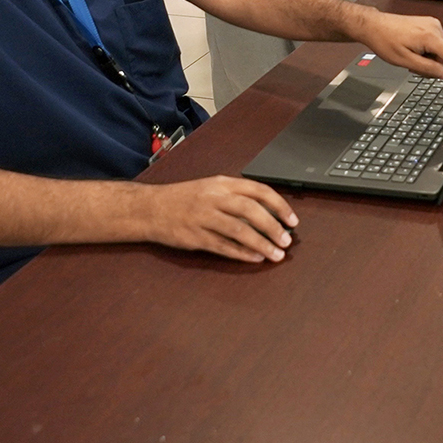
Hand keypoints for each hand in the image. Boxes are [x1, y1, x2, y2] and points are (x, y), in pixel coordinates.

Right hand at [144, 175, 297, 263]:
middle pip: (251, 211)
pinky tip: (255, 258)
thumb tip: (268, 212)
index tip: (292, 220)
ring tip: (276, 254)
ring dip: (261, 244)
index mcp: (222, 183)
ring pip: (239, 231)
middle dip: (273, 227)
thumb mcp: (211, 187)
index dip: (279, 206)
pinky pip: (223, 246)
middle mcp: (215, 198)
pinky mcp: (195, 236)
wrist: (150, 208)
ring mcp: (204, 217)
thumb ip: (237, 196)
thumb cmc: (184, 198)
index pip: (259, 190)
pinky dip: (241, 253)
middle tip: (287, 241)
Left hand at [353, 11, 442, 80]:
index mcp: (431, 37)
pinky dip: (427, 50)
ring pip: (440, 52)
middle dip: (434, 65)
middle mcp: (435, 28)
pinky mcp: (429, 24)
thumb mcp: (406, 62)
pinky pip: (435, 44)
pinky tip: (413, 48)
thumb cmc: (386, 41)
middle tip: (414, 65)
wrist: (374, 26)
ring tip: (411, 54)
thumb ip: (430, 69)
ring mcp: (433, 24)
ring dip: (429, 58)